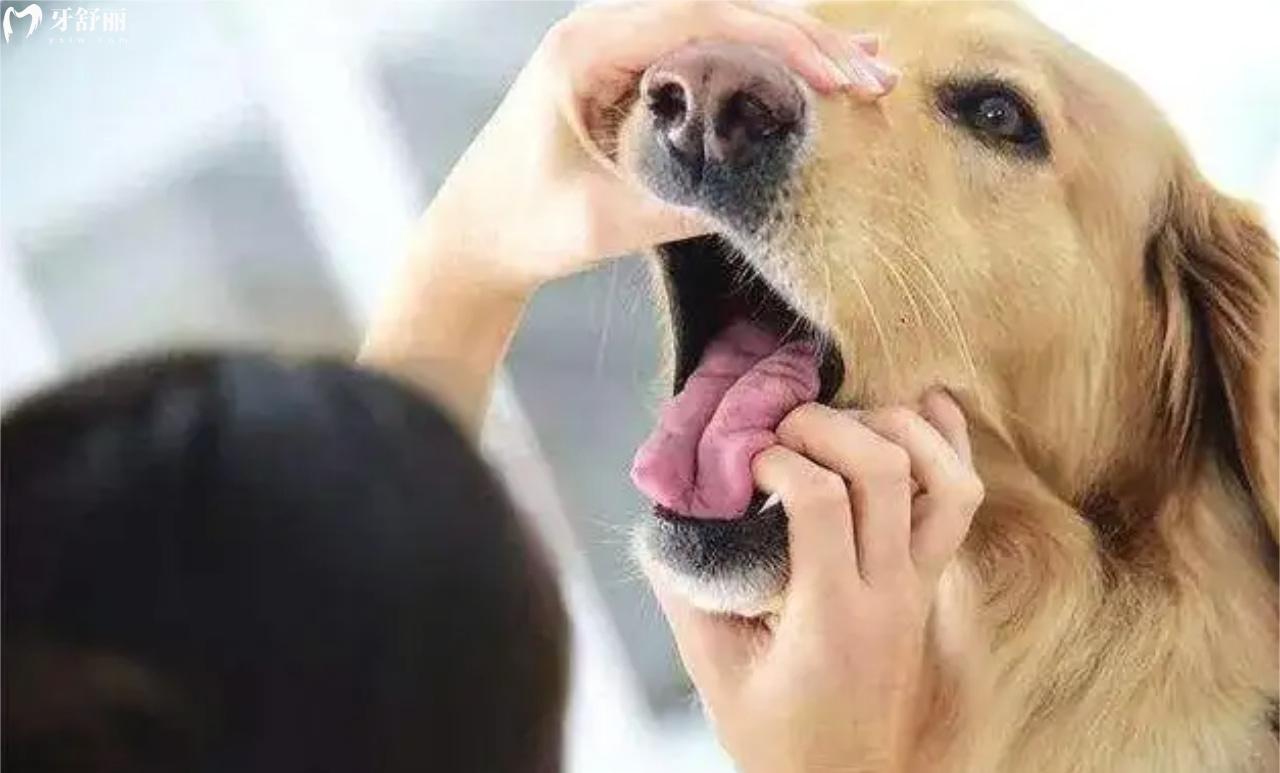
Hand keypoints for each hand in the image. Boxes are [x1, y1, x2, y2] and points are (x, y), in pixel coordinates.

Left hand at [417, 0, 897, 292]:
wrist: (474, 237)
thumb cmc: (522, 223)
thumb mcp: (603, 221)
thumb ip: (680, 204)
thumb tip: (765, 195)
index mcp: (586, 47)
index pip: (702, 16)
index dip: (779, 40)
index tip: (837, 76)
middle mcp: (604, 31)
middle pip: (723, 10)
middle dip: (803, 40)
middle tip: (872, 74)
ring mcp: (619, 48)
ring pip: (723, 26)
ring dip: (793, 46)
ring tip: (866, 66)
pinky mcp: (632, 75)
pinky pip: (708, 52)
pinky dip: (763, 62)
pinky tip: (814, 72)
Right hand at [651, 389, 982, 772]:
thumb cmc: (776, 738)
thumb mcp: (716, 674)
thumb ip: (687, 594)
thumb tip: (665, 519)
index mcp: (831, 616)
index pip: (821, 499)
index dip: (777, 458)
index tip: (744, 461)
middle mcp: (889, 594)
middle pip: (885, 471)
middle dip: (828, 425)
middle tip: (783, 428)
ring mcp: (921, 589)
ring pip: (946, 481)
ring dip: (898, 429)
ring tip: (845, 419)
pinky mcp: (932, 586)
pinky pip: (960, 504)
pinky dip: (949, 445)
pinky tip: (924, 407)